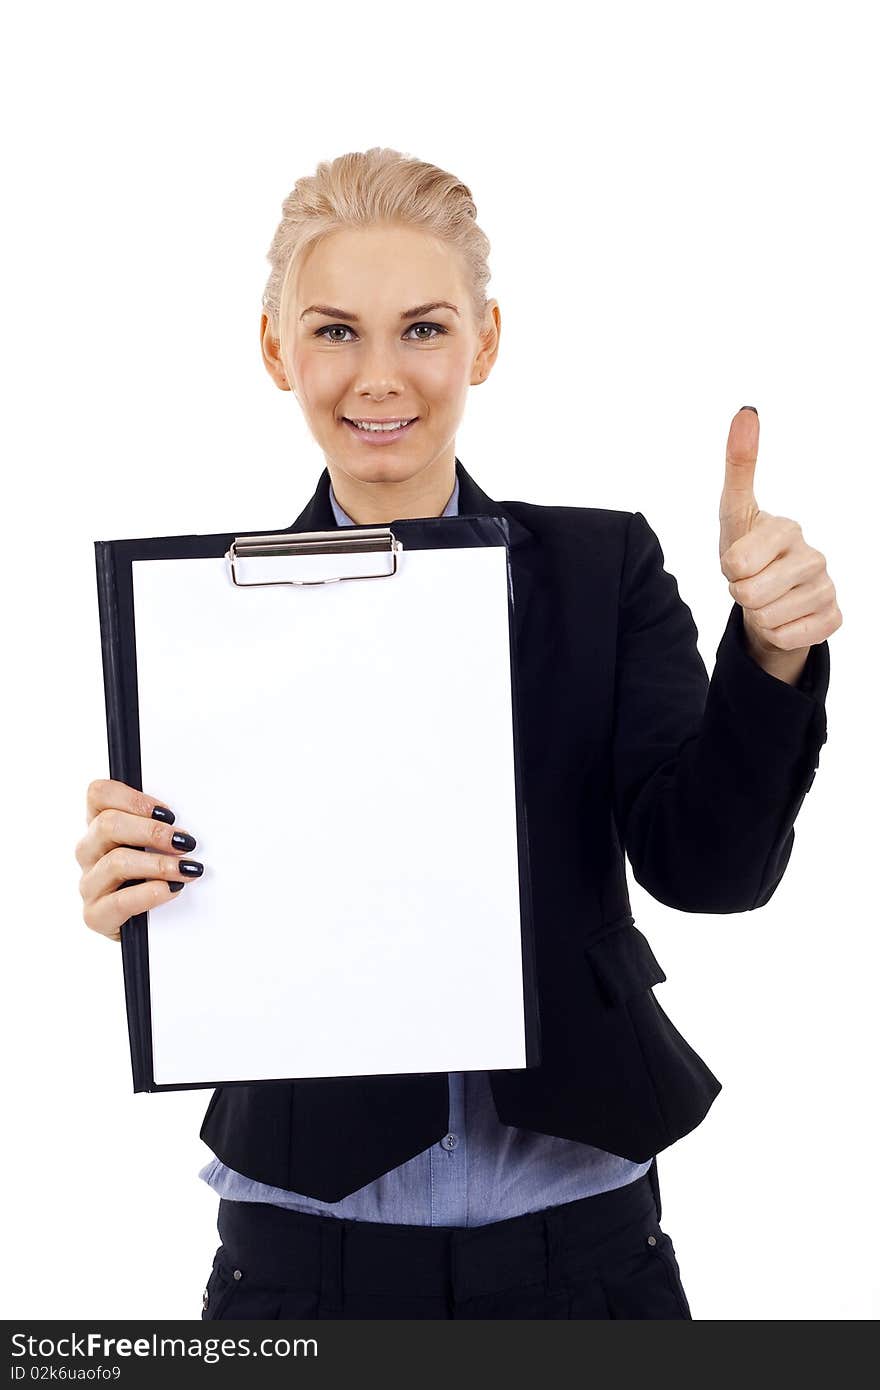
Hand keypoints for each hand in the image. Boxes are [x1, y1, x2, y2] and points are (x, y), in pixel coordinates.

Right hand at [75, 779, 203, 942]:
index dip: (132, 798)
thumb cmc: (156, 877)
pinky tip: (172, 889)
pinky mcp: (95, 915)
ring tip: (187, 869)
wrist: (151, 927)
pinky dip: (150, 893)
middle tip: (185, 841)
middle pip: (107, 825)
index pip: (98, 795)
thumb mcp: (157, 846)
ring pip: (115, 862)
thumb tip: (189, 820)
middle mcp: (89, 852)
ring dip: (158, 864)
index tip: (167, 813)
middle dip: (152, 831)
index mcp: (101, 827)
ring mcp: (89, 884)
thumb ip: (162, 827)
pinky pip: (119, 901)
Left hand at [718, 407, 841, 682]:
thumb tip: (747, 409)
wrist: (767, 600)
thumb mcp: (733, 512)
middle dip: (739, 595)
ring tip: (765, 601)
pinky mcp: (833, 617)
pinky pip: (791, 637)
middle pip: (749, 594)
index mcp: (785, 528)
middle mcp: (812, 554)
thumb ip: (740, 464)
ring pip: (768, 618)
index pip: (737, 561)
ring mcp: (826, 586)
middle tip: (748, 585)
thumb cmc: (747, 553)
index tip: (738, 561)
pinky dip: (777, 635)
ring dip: (757, 617)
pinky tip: (784, 619)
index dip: (728, 569)